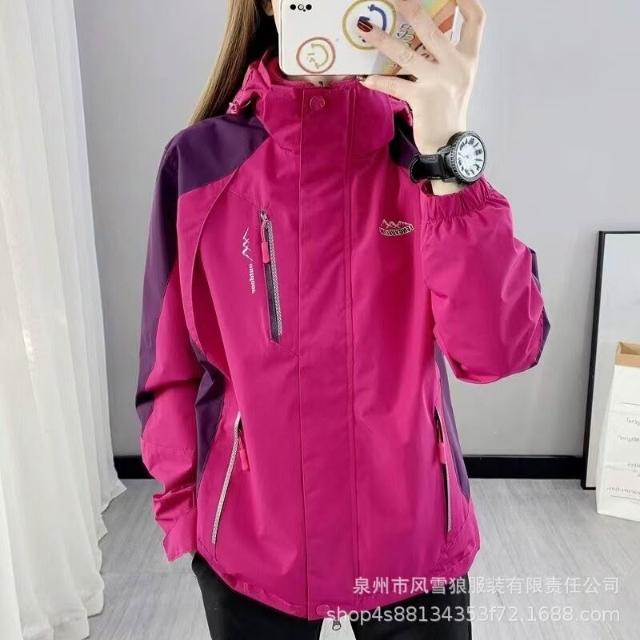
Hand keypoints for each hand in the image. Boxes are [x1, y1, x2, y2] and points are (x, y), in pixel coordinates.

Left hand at [358, 0, 485, 157]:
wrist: (449, 145)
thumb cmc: (448, 110)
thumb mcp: (456, 80)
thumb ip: (445, 57)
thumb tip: (421, 33)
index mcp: (468, 59)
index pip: (476, 20)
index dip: (467, 0)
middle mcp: (457, 67)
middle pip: (433, 29)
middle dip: (412, 9)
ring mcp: (439, 83)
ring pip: (406, 54)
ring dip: (383, 40)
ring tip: (365, 29)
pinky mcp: (422, 100)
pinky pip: (396, 86)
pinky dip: (379, 82)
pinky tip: (365, 80)